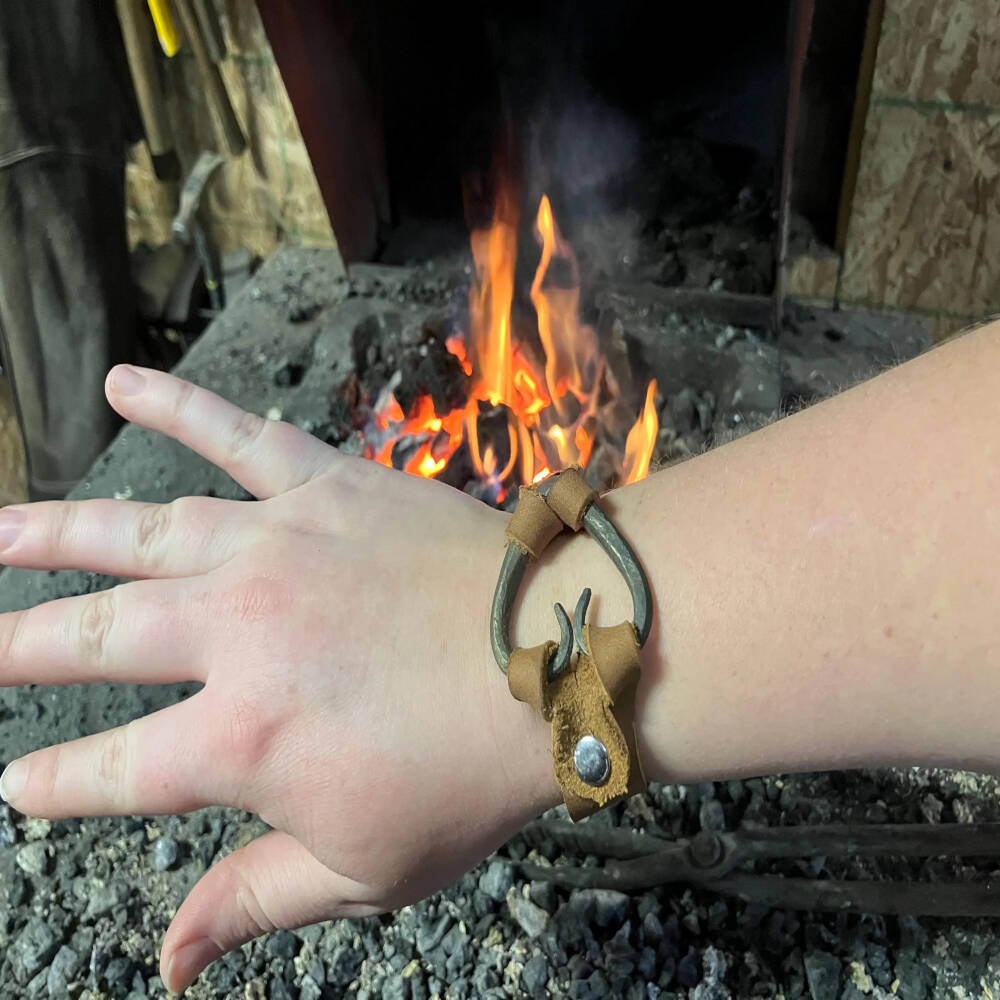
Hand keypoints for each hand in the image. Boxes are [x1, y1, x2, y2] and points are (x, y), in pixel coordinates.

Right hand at [0, 366, 557, 992]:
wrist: (560, 653)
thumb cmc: (474, 770)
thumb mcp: (367, 868)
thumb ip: (255, 903)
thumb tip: (168, 962)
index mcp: (240, 740)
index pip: (111, 772)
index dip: (55, 785)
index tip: (16, 788)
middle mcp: (233, 632)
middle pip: (95, 639)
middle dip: (22, 647)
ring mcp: (274, 547)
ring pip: (135, 533)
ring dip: (54, 532)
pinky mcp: (324, 487)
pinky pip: (237, 435)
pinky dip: (178, 404)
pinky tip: (121, 382)